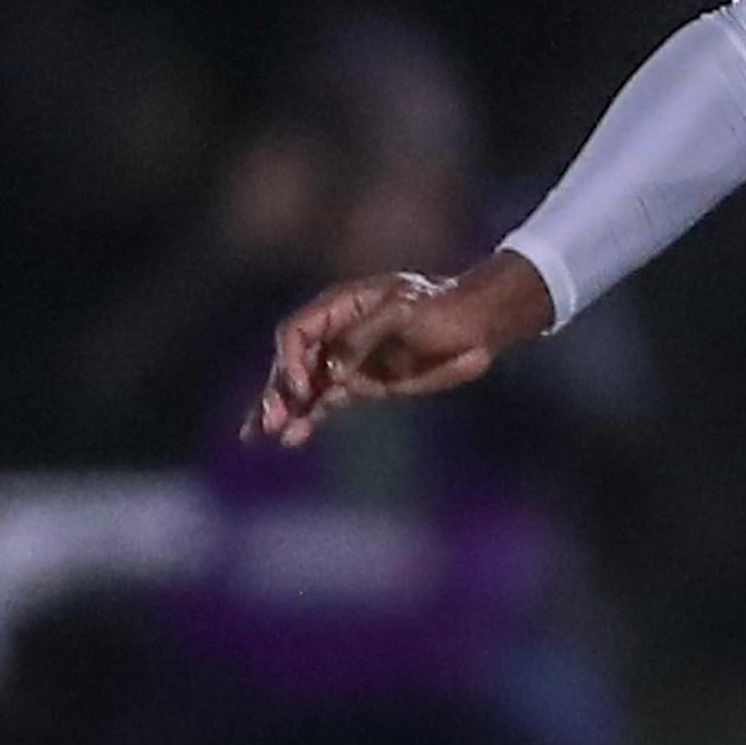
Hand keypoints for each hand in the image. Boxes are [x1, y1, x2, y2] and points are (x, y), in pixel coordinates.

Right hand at [242, 250, 553, 447]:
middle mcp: (337, 334)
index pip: (298, 332)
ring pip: (304, 387)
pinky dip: (309, 418)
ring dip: (284, 409)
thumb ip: (364, 337)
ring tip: (266, 435)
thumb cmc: (444, 307)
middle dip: (278, 391)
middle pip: (293, 362)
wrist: (479, 325)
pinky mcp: (364, 384)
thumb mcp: (405, 312)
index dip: (292, 360)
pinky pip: (327, 402)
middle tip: (269, 421)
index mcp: (341, 307)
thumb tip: (332, 369)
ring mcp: (348, 361)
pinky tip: (292, 437)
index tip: (304, 387)